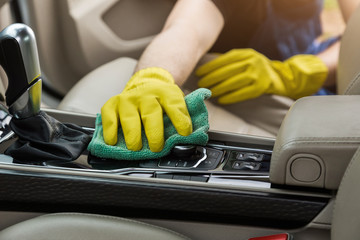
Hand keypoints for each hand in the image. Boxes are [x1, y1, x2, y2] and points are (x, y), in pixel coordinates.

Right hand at [101, 67, 191, 151]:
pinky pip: (109, 118)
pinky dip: (110, 131)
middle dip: (154, 133)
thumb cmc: (162, 101)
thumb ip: (183, 118)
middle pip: (151, 113)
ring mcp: (128, 99)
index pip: (175, 106)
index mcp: (166, 94)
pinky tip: (113, 141)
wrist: (145, 83)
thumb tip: (194, 137)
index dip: (180, 119)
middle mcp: (147, 95)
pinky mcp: (113, 104)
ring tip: (136, 147)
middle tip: (156, 147)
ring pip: (129, 117)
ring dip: (132, 134)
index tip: (184, 133)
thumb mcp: (176, 103)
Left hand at [196, 49, 327, 103]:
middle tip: (201, 84)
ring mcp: (258, 74)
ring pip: (233, 82)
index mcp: (246, 53)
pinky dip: (230, 97)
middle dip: (211, 78)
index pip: (224, 59)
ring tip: (209, 92)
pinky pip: (242, 93)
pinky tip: (221, 99)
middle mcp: (252, 61)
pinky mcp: (261, 87)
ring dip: (219, 88)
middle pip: (227, 71)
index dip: (210, 67)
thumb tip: (208, 67)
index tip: (199, 73)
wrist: (283, 76)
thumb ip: (231, 61)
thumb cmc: (259, 69)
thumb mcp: (247, 59)